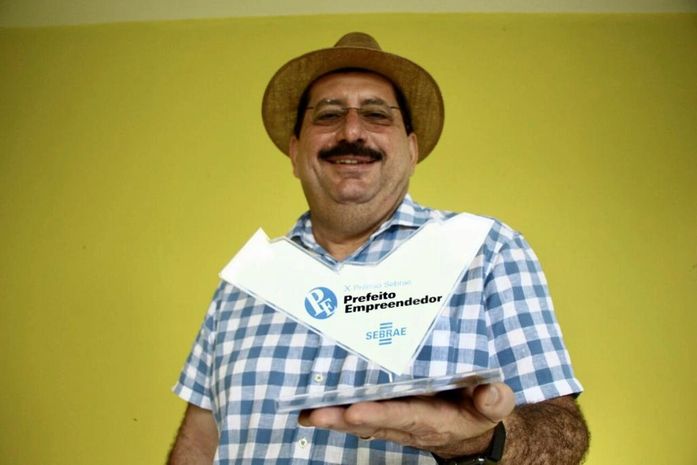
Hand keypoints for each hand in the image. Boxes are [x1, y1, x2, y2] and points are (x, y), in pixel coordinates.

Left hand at [298, 382, 514, 457]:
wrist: (470, 428)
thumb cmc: (479, 410)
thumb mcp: (494, 405)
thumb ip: (492, 400)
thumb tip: (489, 393)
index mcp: (433, 420)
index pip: (403, 416)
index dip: (379, 414)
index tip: (355, 411)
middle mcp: (407, 424)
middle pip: (371, 422)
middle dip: (341, 419)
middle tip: (313, 413)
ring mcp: (394, 421)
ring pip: (359, 422)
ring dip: (332, 418)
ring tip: (304, 412)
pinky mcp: (386, 415)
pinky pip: (359, 415)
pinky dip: (336, 412)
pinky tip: (312, 407)